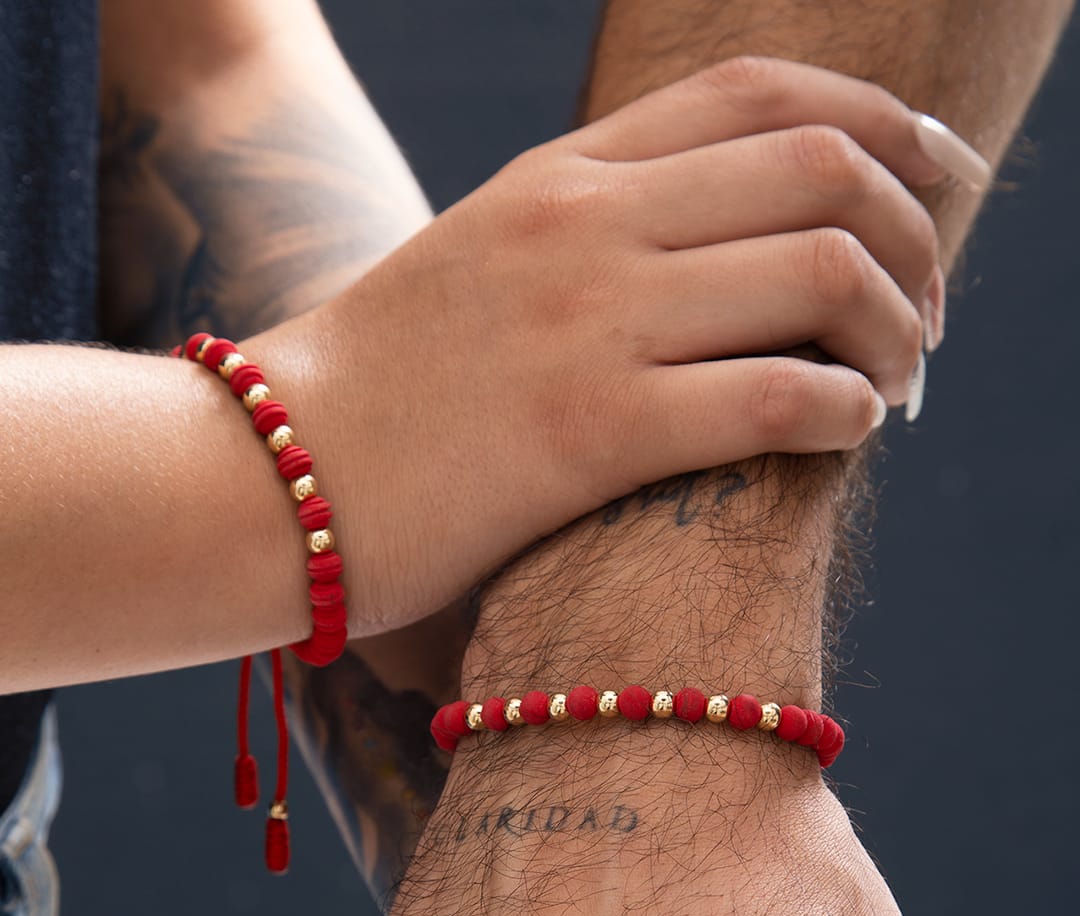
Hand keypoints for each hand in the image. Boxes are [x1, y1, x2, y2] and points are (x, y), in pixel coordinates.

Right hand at [277, 60, 959, 635]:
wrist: (270, 478)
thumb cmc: (379, 395)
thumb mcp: (484, 269)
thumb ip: (589, 239)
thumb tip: (706, 257)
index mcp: (565, 176)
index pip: (766, 95)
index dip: (882, 125)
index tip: (933, 179)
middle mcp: (588, 224)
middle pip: (824, 168)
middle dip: (917, 233)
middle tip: (928, 312)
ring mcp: (591, 322)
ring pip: (823, 273)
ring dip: (900, 330)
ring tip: (900, 382)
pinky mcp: (590, 434)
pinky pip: (779, 395)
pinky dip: (848, 410)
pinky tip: (851, 432)